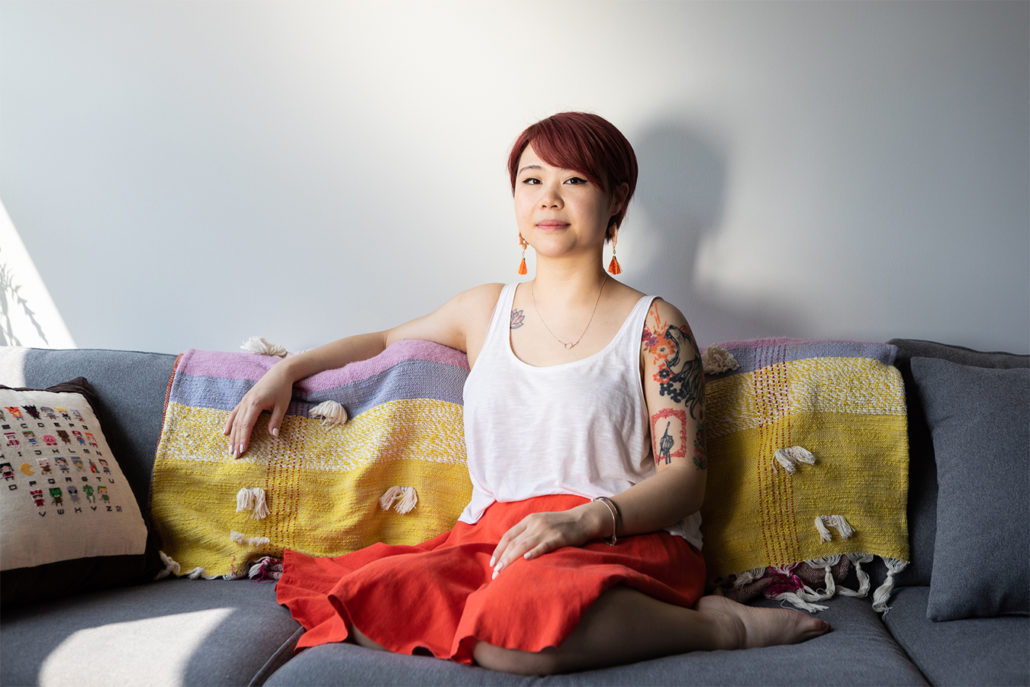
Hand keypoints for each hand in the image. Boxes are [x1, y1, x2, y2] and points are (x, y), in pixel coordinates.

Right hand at [222, 363, 293, 457]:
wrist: (279, 373)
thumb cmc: (282, 389)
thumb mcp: (282, 406)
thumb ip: (276, 420)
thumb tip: (273, 436)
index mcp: (255, 404)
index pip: (247, 425)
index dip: (243, 438)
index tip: (242, 450)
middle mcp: (246, 402)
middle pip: (238, 425)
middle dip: (236, 441)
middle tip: (234, 455)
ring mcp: (244, 401)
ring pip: (235, 420)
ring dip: (232, 435)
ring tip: (230, 449)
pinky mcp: (244, 400)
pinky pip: (234, 413)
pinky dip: (229, 423)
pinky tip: (225, 433)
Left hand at [489, 503, 604, 578]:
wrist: (582, 519)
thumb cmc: (561, 525)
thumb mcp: (541, 523)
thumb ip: (527, 533)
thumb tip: (512, 549)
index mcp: (529, 520)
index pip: (508, 535)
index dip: (499, 550)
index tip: (493, 563)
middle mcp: (535, 524)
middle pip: (514, 542)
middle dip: (503, 558)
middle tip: (495, 573)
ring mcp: (546, 530)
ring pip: (524, 545)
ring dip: (511, 559)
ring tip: (503, 571)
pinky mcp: (559, 537)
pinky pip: (544, 545)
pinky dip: (534, 552)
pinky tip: (526, 560)